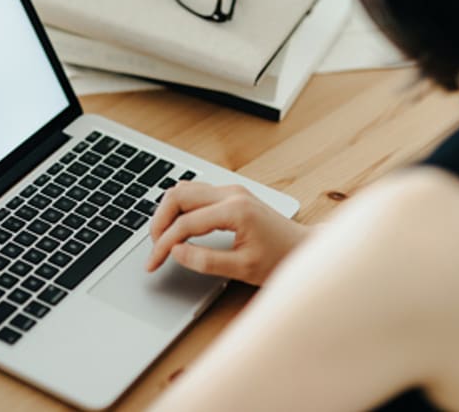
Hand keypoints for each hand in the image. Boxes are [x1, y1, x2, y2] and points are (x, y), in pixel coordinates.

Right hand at [145, 181, 308, 285]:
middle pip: (178, 196)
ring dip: (168, 212)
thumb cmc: (280, 259)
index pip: (185, 224)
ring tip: (162, 239)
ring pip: (184, 190)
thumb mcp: (243, 268)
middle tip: (154, 247)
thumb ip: (206, 261)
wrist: (305, 249)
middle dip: (159, 222)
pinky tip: (177, 228)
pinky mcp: (231, 194)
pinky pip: (195, 193)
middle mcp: (231, 194)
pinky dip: (180, 209)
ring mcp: (231, 191)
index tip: (153, 263)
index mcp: (235, 211)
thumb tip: (176, 252)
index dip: (163, 245)